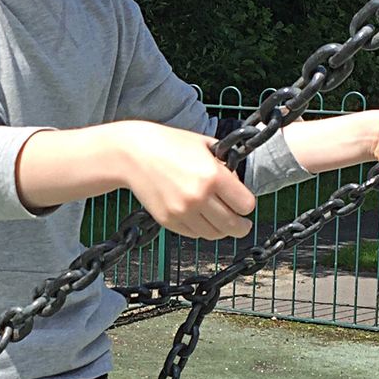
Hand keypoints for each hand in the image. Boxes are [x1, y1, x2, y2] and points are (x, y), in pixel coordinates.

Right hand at [118, 122, 255, 238]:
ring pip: (214, 234)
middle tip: (242, 223)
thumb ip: (226, 165)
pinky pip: (194, 234)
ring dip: (221, 229)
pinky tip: (199, 217)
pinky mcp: (169, 221)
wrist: (132, 154)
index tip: (243, 201)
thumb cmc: (168, 144)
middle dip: (241, 225)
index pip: (246, 205)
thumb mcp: (205, 145)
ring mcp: (183, 212)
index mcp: (213, 176)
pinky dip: (201, 229)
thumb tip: (238, 184)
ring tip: (220, 220)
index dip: (246, 204)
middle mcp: (199, 197)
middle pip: (234, 226)